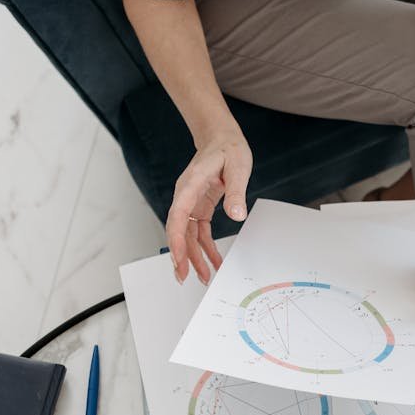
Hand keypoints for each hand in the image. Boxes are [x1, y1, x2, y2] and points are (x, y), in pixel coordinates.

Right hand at [166, 125, 252, 283]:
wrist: (222, 138)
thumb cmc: (228, 148)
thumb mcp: (238, 166)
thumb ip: (236, 191)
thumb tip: (237, 214)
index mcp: (190, 185)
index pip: (177, 216)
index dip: (176, 240)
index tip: (178, 259)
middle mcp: (185, 195)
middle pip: (178, 230)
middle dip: (181, 255)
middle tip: (185, 276)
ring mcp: (190, 203)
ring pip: (187, 235)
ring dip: (194, 256)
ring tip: (202, 276)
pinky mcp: (199, 207)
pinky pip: (199, 232)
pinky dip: (205, 247)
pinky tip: (213, 261)